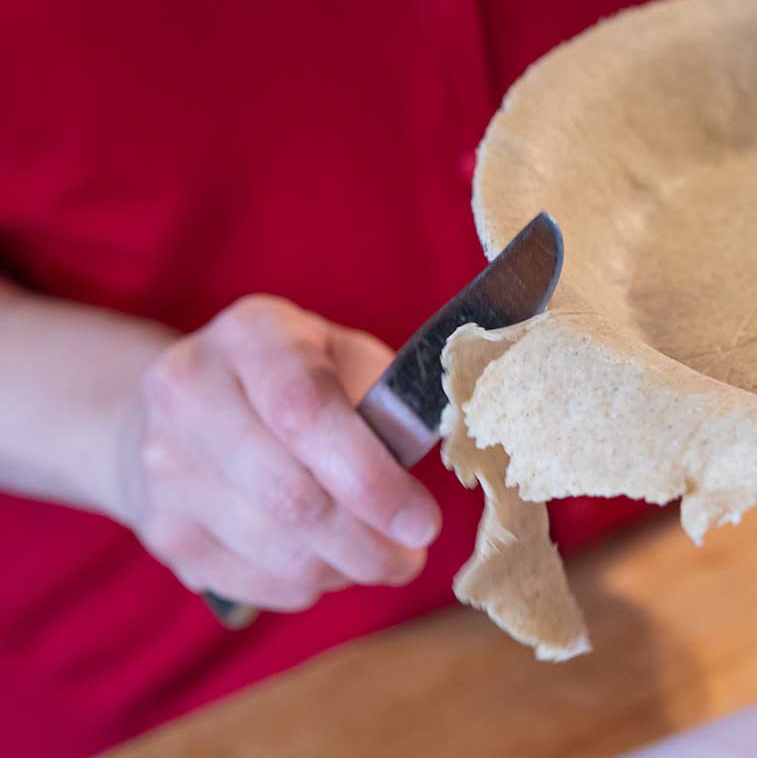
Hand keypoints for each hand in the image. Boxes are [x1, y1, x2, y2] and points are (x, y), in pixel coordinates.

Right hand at [112, 295, 440, 611]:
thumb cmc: (293, 379)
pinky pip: (254, 583)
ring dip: (344, 569)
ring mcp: (166, 469)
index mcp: (251, 338)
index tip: (424, 524)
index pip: (306, 413)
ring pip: (275, 552)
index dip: (371, 478)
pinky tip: (327, 561)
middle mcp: (190, 396)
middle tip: (411, 557)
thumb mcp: (342, 357)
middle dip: (367, 542)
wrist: (181, 409)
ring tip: (378, 558)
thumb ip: (387, 399)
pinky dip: (306, 585)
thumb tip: (427, 461)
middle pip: (290, 497)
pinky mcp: (163, 531)